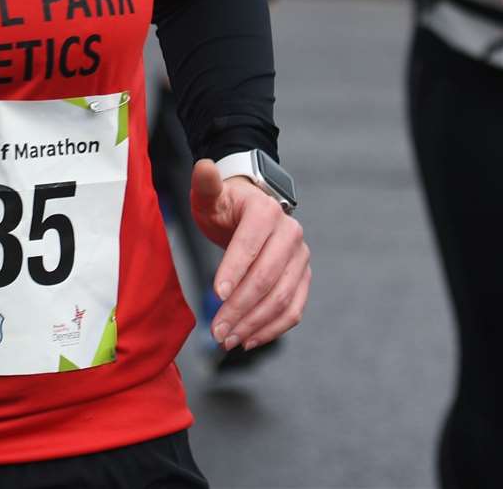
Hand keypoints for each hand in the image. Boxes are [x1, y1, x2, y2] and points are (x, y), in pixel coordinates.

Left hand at [191, 158, 310, 352]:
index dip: (234, 271)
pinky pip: (294, 309)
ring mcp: (300, 257)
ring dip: (254, 323)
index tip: (215, 295)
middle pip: (266, 278)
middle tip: (216, 330)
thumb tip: (204, 167)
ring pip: (281, 298)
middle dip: (240, 307)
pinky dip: (272, 328)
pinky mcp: (303, 277)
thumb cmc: (224, 206)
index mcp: (266, 211)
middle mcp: (290, 233)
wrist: (248, 213)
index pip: (250, 245)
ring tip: (227, 339)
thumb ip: (205, 184)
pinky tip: (249, 339)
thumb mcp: (209, 195)